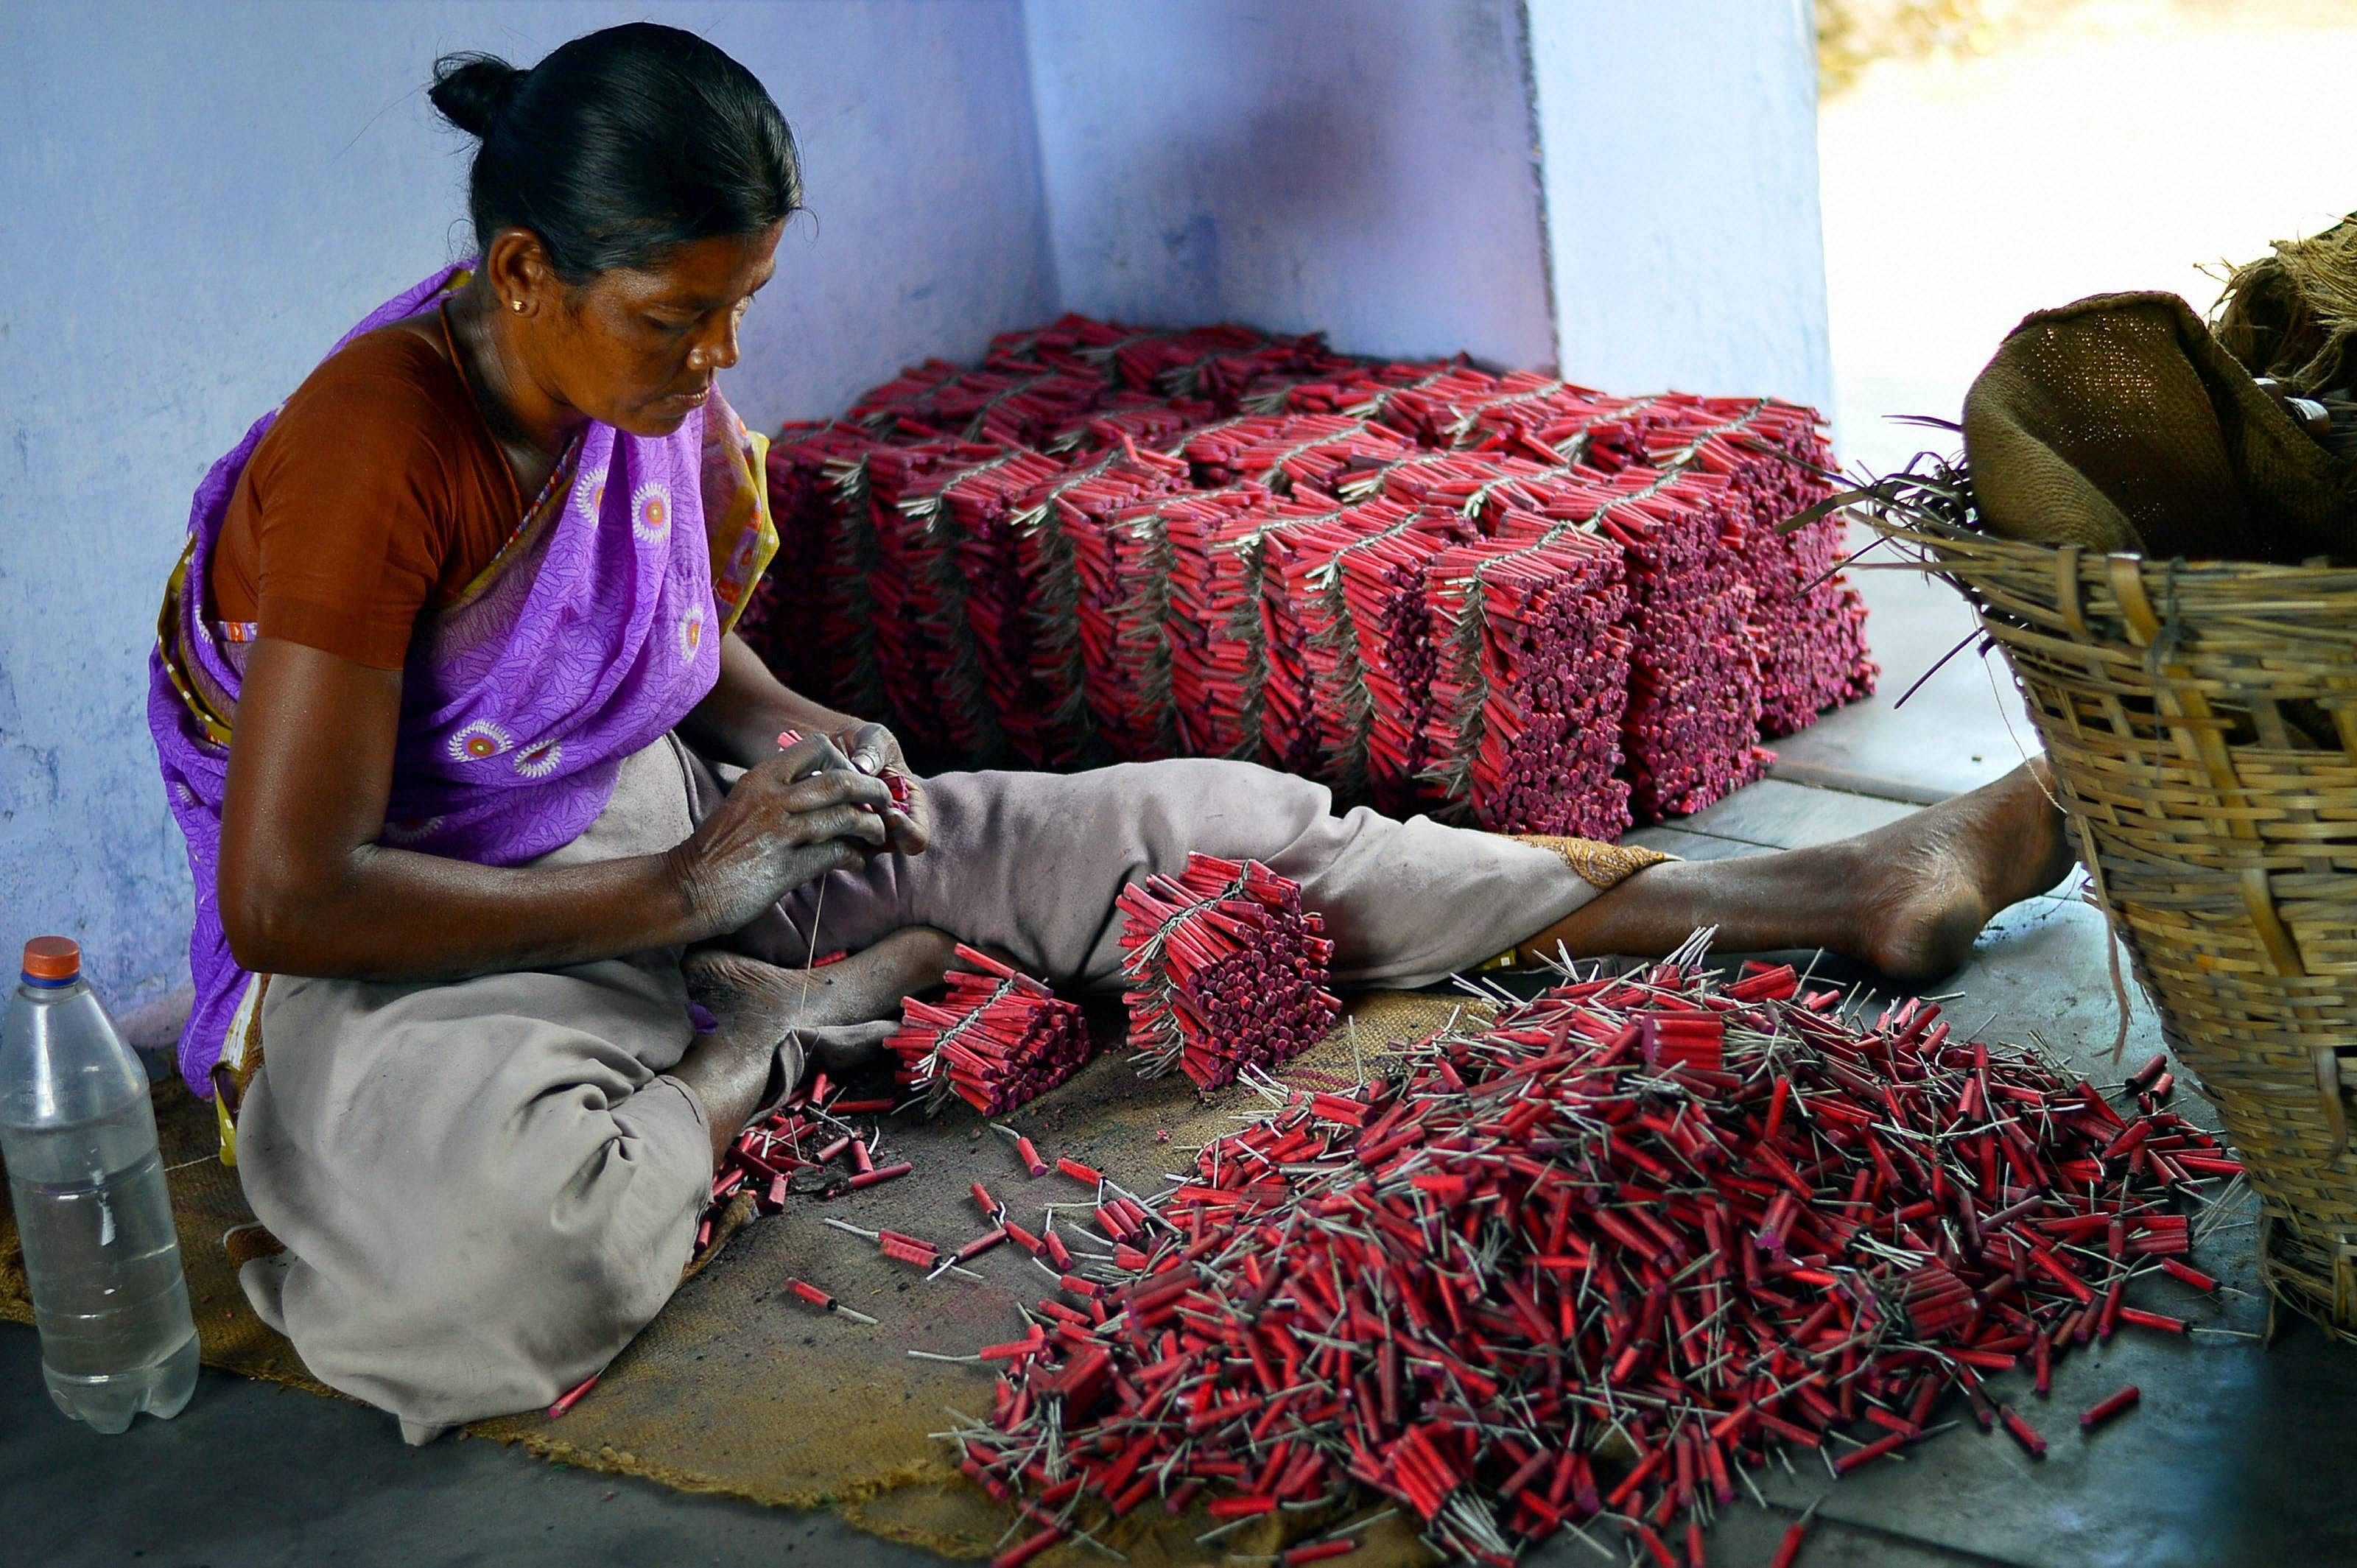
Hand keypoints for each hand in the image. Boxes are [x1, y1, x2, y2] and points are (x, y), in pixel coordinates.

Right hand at [670, 734, 892, 935]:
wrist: (684, 888)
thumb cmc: (716, 850)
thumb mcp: (745, 807)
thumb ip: (779, 796)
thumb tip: (820, 797)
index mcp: (761, 778)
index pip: (816, 748)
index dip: (845, 761)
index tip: (855, 779)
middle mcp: (772, 799)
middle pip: (841, 781)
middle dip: (872, 791)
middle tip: (885, 803)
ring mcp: (779, 833)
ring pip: (844, 817)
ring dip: (870, 827)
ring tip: (876, 835)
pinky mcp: (784, 868)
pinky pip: (835, 854)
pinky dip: (853, 856)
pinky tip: (856, 861)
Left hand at [832, 721, 930, 855]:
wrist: (832, 744)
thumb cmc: (861, 741)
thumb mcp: (873, 737)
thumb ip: (873, 749)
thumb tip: (863, 767)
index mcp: (910, 805)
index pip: (917, 837)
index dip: (906, 830)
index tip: (889, 812)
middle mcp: (889, 826)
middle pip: (887, 848)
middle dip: (871, 831)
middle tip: (853, 810)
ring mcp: (863, 834)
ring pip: (858, 850)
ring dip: (845, 831)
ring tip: (829, 804)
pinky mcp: (837, 835)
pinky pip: (832, 845)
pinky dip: (825, 830)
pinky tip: (814, 808)